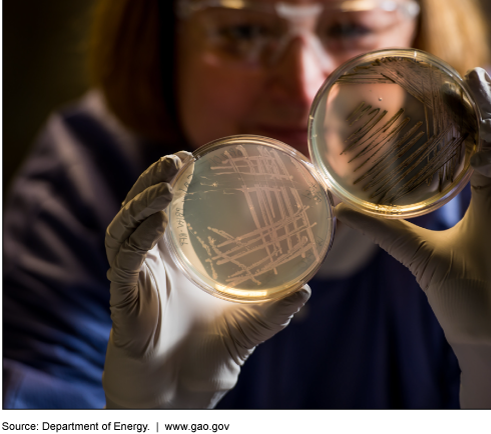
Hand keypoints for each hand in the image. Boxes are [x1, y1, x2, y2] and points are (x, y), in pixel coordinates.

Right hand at [103, 152, 309, 407]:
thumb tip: (308, 288)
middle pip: (141, 209)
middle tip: (176, 160)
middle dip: (154, 181)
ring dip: (142, 203)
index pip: (169, 210)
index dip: (174, 182)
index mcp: (178, 259)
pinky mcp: (123, 301)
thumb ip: (276, 308)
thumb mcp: (250, 323)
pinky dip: (136, 242)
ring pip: (125, 229)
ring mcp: (135, 279)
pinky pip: (123, 264)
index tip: (191, 157)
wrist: (185, 391)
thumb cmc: (212, 352)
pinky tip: (156, 224)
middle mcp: (152, 263)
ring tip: (167, 184)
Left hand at [335, 68, 490, 407]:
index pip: (489, 146)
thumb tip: (338, 208)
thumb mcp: (417, 254)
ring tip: (483, 118)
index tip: (456, 87)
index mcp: (490, 201)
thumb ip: (384, 228)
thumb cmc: (462, 302)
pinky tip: (484, 165)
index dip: (478, 116)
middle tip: (473, 77)